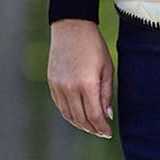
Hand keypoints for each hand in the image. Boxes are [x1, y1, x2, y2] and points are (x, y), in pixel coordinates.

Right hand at [47, 19, 114, 137]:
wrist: (72, 27)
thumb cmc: (94, 45)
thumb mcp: (107, 66)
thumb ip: (106, 92)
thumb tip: (107, 115)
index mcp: (87, 83)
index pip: (94, 115)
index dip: (101, 127)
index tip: (108, 132)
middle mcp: (70, 88)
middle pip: (81, 119)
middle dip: (92, 128)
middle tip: (101, 131)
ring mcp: (58, 86)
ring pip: (69, 115)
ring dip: (80, 123)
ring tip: (90, 126)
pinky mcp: (52, 83)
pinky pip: (60, 105)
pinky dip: (69, 113)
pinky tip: (78, 114)